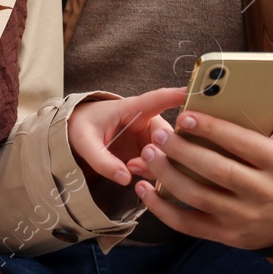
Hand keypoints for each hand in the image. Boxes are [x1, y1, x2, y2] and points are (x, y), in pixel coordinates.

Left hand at [67, 87, 187, 185]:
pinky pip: (161, 166)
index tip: (197, 94)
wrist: (75, 133)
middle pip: (171, 137)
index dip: (178, 97)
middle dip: (162, 154)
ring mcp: (150, 140)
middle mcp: (147, 123)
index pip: (159, 100)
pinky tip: (133, 176)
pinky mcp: (148, 154)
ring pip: (169, 155)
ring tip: (129, 168)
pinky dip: (152, 174)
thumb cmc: (82, 127)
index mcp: (133, 109)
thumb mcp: (85, 142)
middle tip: (135, 164)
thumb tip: (124, 178)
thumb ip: (102, 160)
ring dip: (156, 166)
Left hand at [128, 98, 272, 250]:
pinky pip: (188, 224)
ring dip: (167, 175)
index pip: (242, 143)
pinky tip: (144, 189)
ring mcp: (242, 217)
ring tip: (147, 154)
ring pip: (198, 196)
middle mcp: (262, 192)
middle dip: (182, 151)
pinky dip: (162, 209)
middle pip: (216, 170)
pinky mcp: (226, 235)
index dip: (212, 129)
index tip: (185, 116)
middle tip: (158, 134)